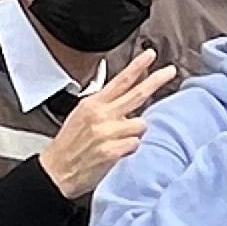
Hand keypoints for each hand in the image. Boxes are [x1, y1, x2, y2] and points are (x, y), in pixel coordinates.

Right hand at [42, 50, 173, 197]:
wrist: (56, 170)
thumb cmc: (70, 144)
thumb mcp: (83, 114)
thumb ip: (107, 102)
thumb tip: (131, 89)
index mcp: (93, 104)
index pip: (120, 80)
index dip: (137, 66)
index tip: (150, 55)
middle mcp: (102, 115)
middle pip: (137, 94)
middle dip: (156, 80)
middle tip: (170, 71)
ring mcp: (107, 132)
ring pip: (141, 124)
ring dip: (134, 132)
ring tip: (118, 139)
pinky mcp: (112, 151)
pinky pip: (135, 144)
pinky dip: (129, 148)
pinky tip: (116, 152)